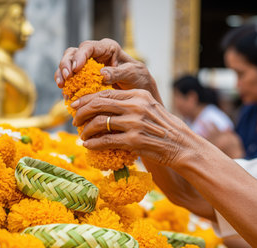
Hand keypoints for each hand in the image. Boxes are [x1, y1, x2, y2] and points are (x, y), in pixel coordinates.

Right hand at [54, 39, 160, 100]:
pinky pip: (71, 79)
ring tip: (62, 86)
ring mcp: (88, 66)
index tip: (76, 69)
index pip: (88, 47)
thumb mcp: (132, 74)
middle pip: (73, 53)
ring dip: (62, 75)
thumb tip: (102, 74)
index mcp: (107, 48)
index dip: (79, 56)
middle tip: (66, 78)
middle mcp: (95, 54)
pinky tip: (66, 95)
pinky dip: (67, 86)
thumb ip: (118, 73)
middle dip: (66, 64)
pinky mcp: (85, 78)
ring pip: (68, 65)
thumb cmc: (138, 78)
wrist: (140, 90)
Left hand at [72, 88, 198, 166]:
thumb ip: (131, 104)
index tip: (77, 105)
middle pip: (98, 104)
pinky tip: (88, 146)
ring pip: (99, 123)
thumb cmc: (165, 128)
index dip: (87, 99)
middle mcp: (135, 106)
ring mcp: (134, 124)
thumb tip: (105, 106)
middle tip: (74, 120)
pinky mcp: (134, 141)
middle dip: (81, 112)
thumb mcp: (150, 108)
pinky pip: (105, 140)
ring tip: (82, 136)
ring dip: (86, 130)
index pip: (106, 93)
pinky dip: (93, 143)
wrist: (182, 146)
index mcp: (138, 95)